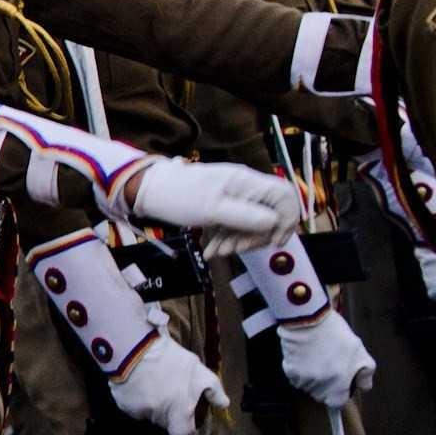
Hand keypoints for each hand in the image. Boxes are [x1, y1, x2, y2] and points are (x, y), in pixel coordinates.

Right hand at [106, 334, 225, 434]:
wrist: (135, 348)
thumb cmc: (170, 359)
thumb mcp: (198, 370)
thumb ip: (213, 390)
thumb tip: (224, 404)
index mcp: (179, 411)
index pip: (182, 433)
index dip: (185, 425)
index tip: (184, 415)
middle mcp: (159, 415)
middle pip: (164, 423)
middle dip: (167, 412)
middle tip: (168, 391)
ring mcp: (138, 411)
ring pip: (147, 415)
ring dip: (151, 405)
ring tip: (151, 384)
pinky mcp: (122, 404)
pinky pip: (131, 407)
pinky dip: (134, 399)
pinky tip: (137, 383)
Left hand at [115, 158, 301, 254]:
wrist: (148, 191)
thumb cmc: (178, 196)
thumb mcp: (212, 209)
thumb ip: (245, 216)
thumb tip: (274, 222)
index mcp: (248, 182)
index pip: (286, 197)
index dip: (287, 220)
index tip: (273, 242)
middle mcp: (246, 187)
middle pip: (271, 214)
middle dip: (254, 237)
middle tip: (232, 251)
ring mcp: (235, 198)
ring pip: (252, 224)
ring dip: (238, 242)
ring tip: (215, 252)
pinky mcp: (224, 208)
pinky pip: (235, 226)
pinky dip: (226, 239)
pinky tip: (210, 251)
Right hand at [277, 308, 376, 407]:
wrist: (309, 319)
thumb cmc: (336, 335)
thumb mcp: (359, 351)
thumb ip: (365, 372)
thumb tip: (365, 387)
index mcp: (338, 382)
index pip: (336, 403)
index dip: (338, 396)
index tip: (339, 387)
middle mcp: (320, 385)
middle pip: (320, 396)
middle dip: (325, 387)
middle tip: (328, 368)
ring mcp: (303, 378)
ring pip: (307, 387)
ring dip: (311, 379)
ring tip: (316, 360)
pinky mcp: (289, 370)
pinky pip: (294, 378)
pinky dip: (298, 371)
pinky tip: (304, 357)